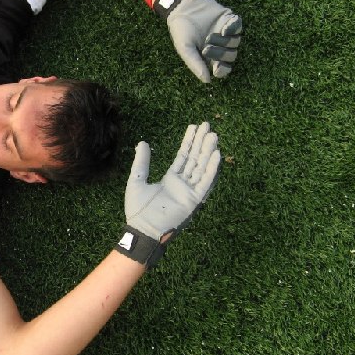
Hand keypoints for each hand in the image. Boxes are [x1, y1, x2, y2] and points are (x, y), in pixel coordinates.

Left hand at [125, 122, 220, 241]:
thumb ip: (141, 162)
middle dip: (201, 142)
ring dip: (208, 152)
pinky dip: (211, 169)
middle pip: (195, 159)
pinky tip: (216, 155)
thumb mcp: (137, 180)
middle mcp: (182, 184)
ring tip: (213, 135)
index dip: (189, 142)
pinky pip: (205, 182)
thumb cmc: (137, 210)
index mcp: (170, 180)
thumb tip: (142, 142)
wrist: (142, 229)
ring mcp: (189, 192)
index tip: (195, 127)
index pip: (183, 157)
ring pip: (201, 167)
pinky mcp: (194, 200)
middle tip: (207, 125)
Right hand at [166, 0, 242, 82]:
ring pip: (236, 42)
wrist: (182, 6)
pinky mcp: (229, 20)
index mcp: (210, 56)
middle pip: (231, 56)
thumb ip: (195, 64)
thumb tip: (208, 81)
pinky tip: (224, 28)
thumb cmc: (181, 29)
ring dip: (225, 42)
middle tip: (207, 48)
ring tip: (210, 36)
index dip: (223, 70)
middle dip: (221, 54)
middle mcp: (220, 46)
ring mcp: (226, 32)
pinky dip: (233, 28)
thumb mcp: (185, 49)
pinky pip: (238, 26)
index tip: (218, 68)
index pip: (223, 68)